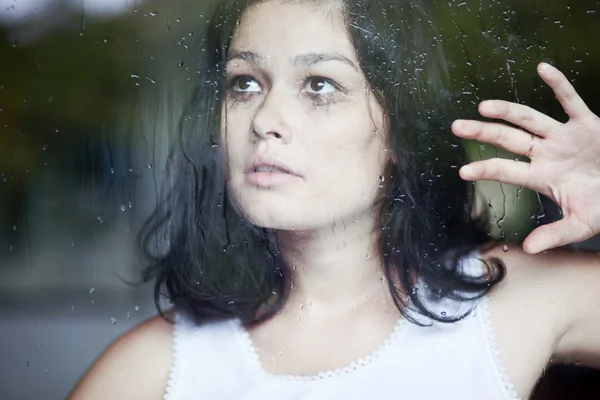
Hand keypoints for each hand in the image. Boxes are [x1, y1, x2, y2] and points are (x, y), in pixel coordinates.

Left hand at [451, 62, 599, 254]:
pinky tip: (543, 68)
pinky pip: (570, 101)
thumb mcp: (580, 224)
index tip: (463, 171)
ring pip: (530, 119)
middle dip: (483, 133)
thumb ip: (555, 234)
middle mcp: (546, 153)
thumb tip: (530, 250)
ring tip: (483, 106)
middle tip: (457, 127)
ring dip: (508, 111)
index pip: (506, 171)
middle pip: (508, 140)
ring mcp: (564, 137)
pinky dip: (558, 84)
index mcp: (541, 176)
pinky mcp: (586, 124)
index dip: (486, 169)